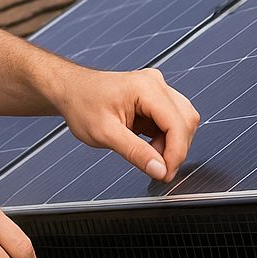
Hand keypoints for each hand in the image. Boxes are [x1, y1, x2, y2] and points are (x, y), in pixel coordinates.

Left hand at [52, 67, 200, 180]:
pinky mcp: (155, 99)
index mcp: (145, 87)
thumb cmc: (82, 104)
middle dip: (176, 149)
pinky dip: (165, 140)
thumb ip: (135, 152)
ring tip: (149, 158)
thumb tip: (160, 170)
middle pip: (186, 121)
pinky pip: (172, 122)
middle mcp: (156, 84)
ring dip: (172, 145)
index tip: (166, 174)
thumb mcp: (105, 134)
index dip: (177, 152)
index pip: (177, 122)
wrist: (71, 91)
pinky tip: (148, 148)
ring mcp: (157, 89)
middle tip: (159, 171)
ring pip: (182, 121)